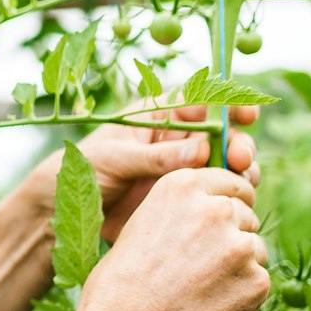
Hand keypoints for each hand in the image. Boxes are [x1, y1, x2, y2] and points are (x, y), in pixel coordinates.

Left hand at [21, 106, 260, 241]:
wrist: (64, 210)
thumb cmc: (83, 170)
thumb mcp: (115, 158)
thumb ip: (155, 157)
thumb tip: (200, 152)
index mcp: (159, 115)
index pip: (202, 100)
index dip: (229, 104)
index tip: (246, 114)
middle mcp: (178, 139)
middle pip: (224, 135)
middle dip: (239, 143)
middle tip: (240, 159)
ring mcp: (185, 168)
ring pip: (227, 165)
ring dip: (240, 171)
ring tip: (239, 181)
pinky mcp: (185, 196)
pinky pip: (216, 193)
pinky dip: (230, 196)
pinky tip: (232, 203)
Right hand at [79, 167, 269, 310]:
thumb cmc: (120, 289)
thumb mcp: (138, 229)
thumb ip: (179, 213)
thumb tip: (215, 211)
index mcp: (180, 187)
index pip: (228, 180)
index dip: (226, 200)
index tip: (219, 218)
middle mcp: (214, 209)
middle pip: (244, 213)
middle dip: (231, 234)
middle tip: (201, 265)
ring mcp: (239, 245)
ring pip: (255, 248)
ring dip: (238, 266)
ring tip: (200, 290)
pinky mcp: (257, 280)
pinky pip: (259, 281)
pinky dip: (242, 295)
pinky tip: (210, 308)